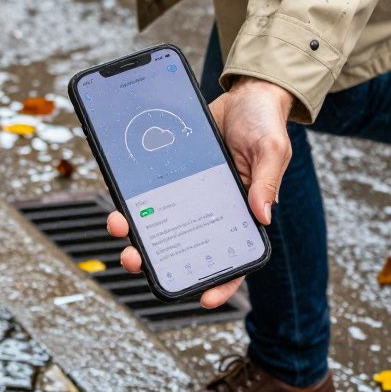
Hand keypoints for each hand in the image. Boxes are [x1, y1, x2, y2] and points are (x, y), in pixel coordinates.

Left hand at [106, 76, 294, 307]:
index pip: (233, 257)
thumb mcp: (273, 149)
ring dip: (135, 229)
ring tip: (118, 224)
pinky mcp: (170, 171)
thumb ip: (267, 182)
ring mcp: (188, 191)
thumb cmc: (264, 124)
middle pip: (183, 245)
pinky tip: (118, 194)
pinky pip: (148, 189)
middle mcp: (212, 208)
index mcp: (241, 211)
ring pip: (159, 221)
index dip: (221, 283)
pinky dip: (131, 195)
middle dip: (156, 259)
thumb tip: (262, 216)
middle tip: (134, 258)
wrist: (242, 92)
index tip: (203, 299)